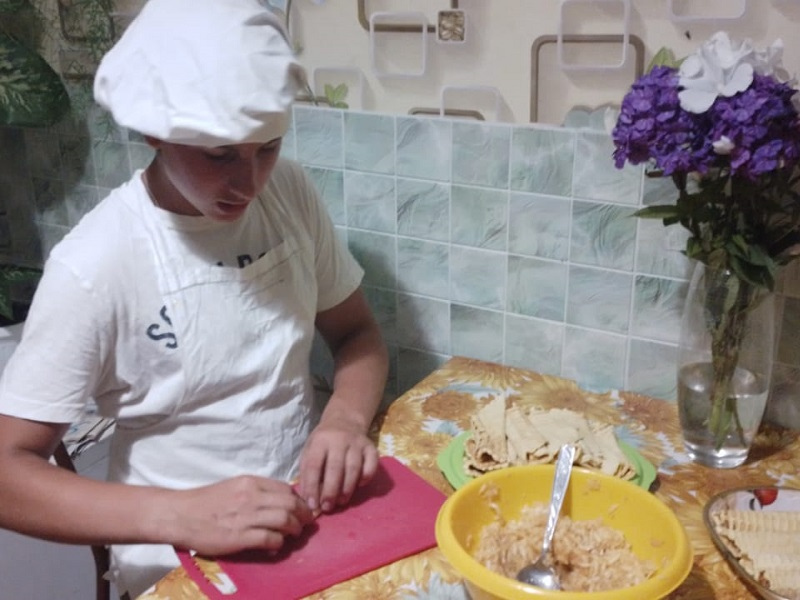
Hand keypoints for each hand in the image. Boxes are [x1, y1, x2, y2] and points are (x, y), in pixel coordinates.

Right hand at [169, 476, 313, 555]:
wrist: (180, 515)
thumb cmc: (205, 502)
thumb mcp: (234, 487)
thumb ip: (255, 492)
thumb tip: (278, 502)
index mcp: (250, 482)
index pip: (286, 489)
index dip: (298, 500)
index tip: (302, 509)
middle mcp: (251, 496)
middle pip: (290, 504)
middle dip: (303, 514)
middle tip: (306, 523)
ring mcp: (246, 516)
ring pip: (284, 519)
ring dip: (294, 529)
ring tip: (295, 534)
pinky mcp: (240, 536)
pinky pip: (270, 538)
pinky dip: (278, 543)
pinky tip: (276, 546)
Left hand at [297, 415, 377, 512]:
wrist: (345, 421)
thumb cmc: (323, 442)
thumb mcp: (309, 451)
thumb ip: (307, 473)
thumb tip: (309, 500)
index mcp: (320, 441)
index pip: (314, 465)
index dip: (312, 486)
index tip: (312, 504)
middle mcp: (339, 440)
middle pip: (335, 468)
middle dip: (331, 491)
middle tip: (328, 507)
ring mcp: (357, 443)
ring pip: (354, 468)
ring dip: (347, 488)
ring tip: (341, 501)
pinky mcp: (371, 447)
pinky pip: (372, 465)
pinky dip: (366, 478)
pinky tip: (359, 486)